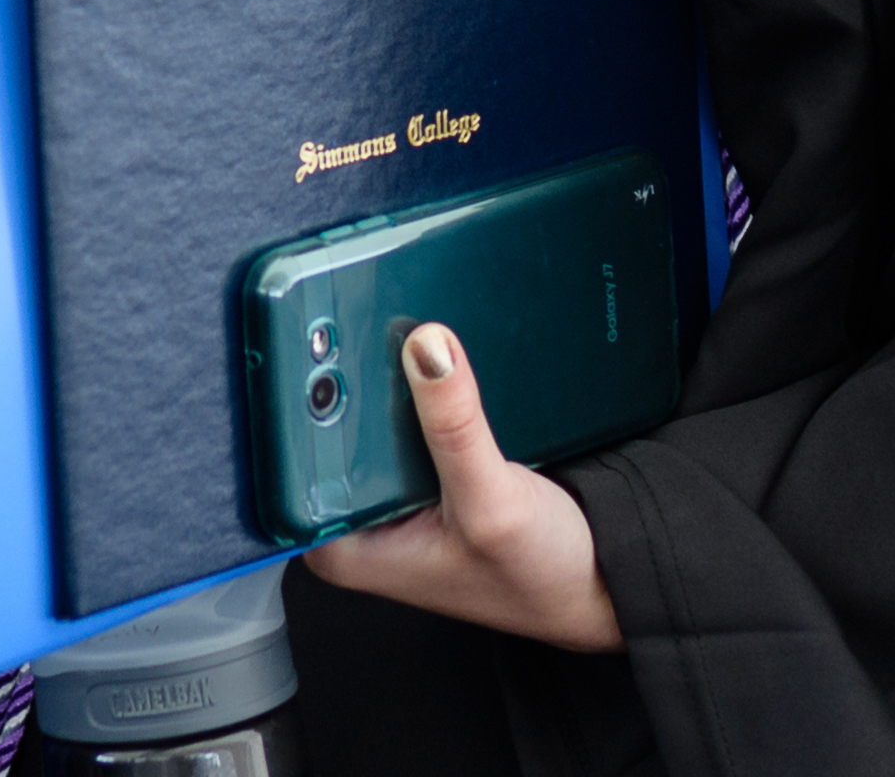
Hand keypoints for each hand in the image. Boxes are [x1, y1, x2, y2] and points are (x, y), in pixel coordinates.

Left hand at [291, 322, 619, 651]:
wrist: (599, 584)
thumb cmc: (539, 577)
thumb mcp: (493, 503)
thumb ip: (454, 428)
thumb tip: (426, 347)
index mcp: (346, 547)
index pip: (295, 464)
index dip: (296, 401)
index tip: (308, 339)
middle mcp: (360, 521)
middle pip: (329, 433)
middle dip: (341, 379)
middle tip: (347, 311)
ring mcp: (393, 496)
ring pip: (369, 420)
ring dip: (384, 378)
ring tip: (386, 317)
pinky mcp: (426, 472)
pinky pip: (406, 417)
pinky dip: (419, 387)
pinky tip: (426, 350)